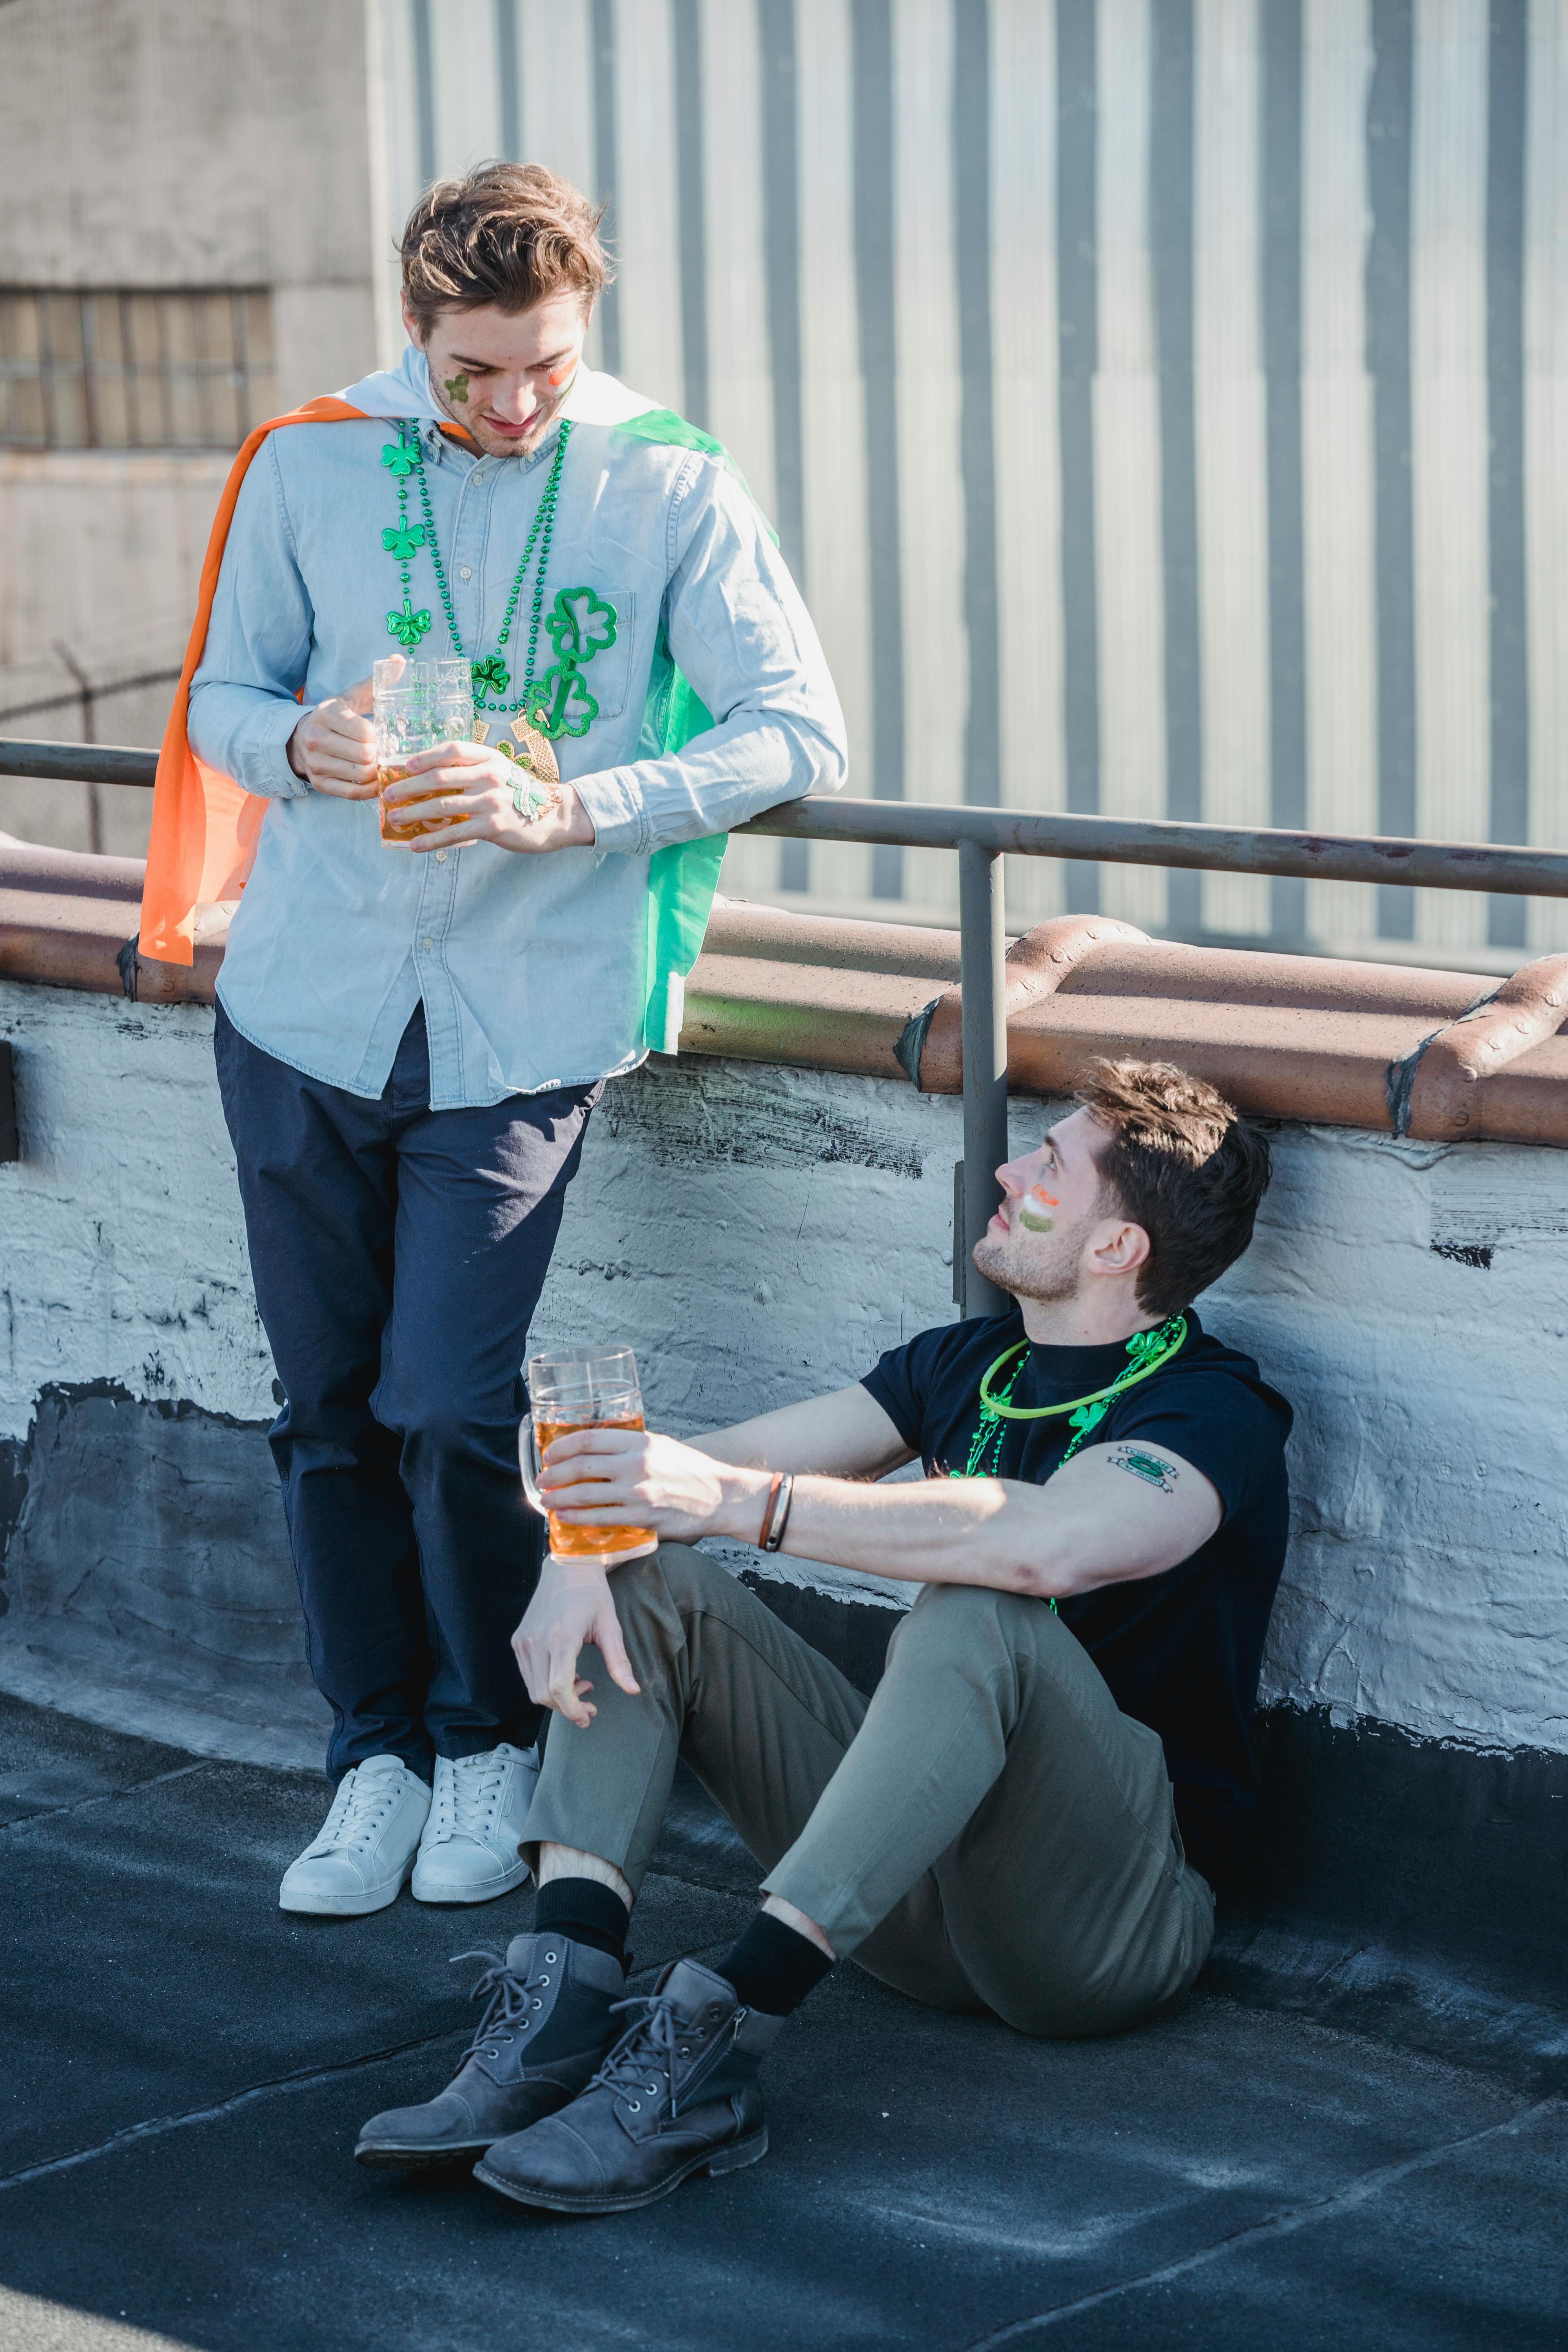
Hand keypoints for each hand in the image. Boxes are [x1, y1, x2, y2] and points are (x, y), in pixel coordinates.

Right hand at [287, 674, 378, 796]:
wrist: (301, 738)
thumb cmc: (336, 716)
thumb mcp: (352, 696)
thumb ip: (376, 681)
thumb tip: (400, 660)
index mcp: (327, 714)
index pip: (365, 732)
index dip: (381, 737)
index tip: (385, 736)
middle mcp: (316, 739)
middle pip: (365, 756)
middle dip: (381, 756)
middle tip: (387, 752)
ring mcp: (316, 764)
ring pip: (361, 776)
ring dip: (378, 773)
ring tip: (382, 764)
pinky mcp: (320, 784)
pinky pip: (353, 793)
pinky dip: (370, 789)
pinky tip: (376, 780)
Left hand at [382, 738, 596, 854]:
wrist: (555, 816)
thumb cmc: (521, 794)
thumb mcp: (500, 772)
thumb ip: (473, 770)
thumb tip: (432, 778)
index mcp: (489, 758)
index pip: (451, 749)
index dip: (424, 756)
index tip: (404, 766)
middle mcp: (490, 775)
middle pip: (439, 777)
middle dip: (409, 787)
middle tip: (389, 795)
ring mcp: (491, 800)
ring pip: (442, 805)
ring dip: (413, 812)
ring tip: (394, 818)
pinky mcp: (493, 826)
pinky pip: (455, 832)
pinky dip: (432, 839)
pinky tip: (416, 845)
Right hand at [511, 1559, 640, 1728]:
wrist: (567, 1566)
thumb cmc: (593, 1594)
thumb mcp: (610, 1626)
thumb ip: (619, 1662)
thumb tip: (634, 1691)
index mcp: (561, 1638)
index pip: (558, 1689)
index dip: (573, 1710)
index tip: (588, 1717)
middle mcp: (536, 1641)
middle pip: (544, 1695)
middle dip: (568, 1707)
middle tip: (591, 1703)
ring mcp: (523, 1641)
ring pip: (533, 1689)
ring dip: (557, 1697)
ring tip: (582, 1683)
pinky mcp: (519, 1639)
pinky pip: (528, 1675)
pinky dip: (546, 1684)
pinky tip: (567, 1673)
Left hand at [538, 1426, 764, 1544]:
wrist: (719, 1496)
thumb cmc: (688, 1469)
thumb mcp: (659, 1445)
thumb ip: (628, 1445)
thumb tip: (594, 1449)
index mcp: (639, 1441)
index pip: (589, 1439)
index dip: (562, 1447)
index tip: (549, 1454)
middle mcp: (636, 1464)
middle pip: (581, 1466)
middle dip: (554, 1474)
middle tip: (542, 1479)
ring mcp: (638, 1492)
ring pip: (586, 1493)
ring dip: (559, 1498)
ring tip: (546, 1500)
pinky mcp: (642, 1517)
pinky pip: (600, 1518)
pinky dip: (577, 1517)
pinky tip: (565, 1516)